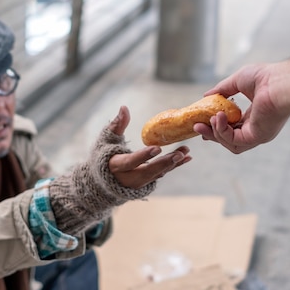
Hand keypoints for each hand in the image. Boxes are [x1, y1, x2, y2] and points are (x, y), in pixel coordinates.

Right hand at [49, 105, 191, 234]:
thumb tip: (124, 107)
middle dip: (164, 163)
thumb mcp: (107, 140)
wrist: (102, 179)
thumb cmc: (104, 155)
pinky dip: (174, 166)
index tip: (157, 148)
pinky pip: (161, 174)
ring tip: (185, 151)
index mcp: (116, 166)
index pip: (130, 162)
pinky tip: (186, 157)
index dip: (143, 156)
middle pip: (147, 172)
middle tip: (179, 154)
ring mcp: (138, 182)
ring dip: (172, 164)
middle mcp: (128, 178)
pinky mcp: (146, 182)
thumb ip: (116, 125)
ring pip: (157, 174)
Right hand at [193, 57, 289, 153]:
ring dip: (214, 134)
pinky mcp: (255, 137)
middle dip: (211, 133)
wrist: (280, 82)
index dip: (217, 126)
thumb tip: (205, 96)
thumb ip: (222, 89)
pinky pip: (233, 140)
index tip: (203, 123)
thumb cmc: (266, 78)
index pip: (233, 126)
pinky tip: (217, 118)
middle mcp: (256, 128)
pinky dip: (221, 131)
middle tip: (197, 126)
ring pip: (229, 143)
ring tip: (205, 122)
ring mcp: (256, 134)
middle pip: (229, 138)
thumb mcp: (238, 80)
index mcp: (254, 116)